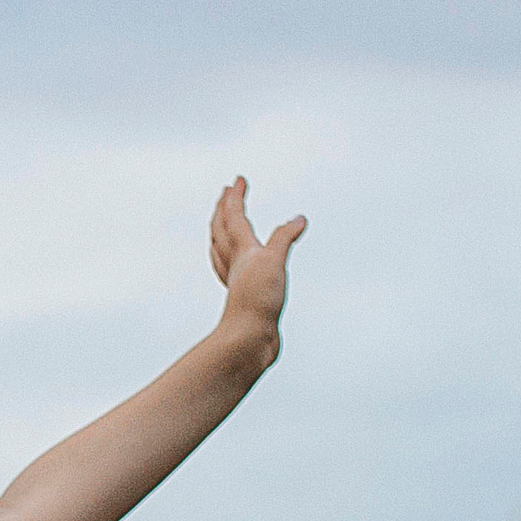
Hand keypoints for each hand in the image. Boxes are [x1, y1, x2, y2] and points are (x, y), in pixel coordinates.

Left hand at [209, 176, 305, 342]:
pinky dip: (233, 260)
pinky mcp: (243, 298)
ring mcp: (237, 282)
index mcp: (242, 252)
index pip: (234, 217)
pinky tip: (239, 266)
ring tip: (222, 225)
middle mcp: (235, 264)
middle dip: (223, 210)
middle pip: (221, 231)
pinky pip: (232, 271)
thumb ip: (284, 238)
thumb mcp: (274, 262)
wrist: (249, 340)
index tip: (237, 180)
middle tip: (225, 193)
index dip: (234, 197)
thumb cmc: (257, 302)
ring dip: (221, 233)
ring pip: (222, 251)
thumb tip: (299, 219)